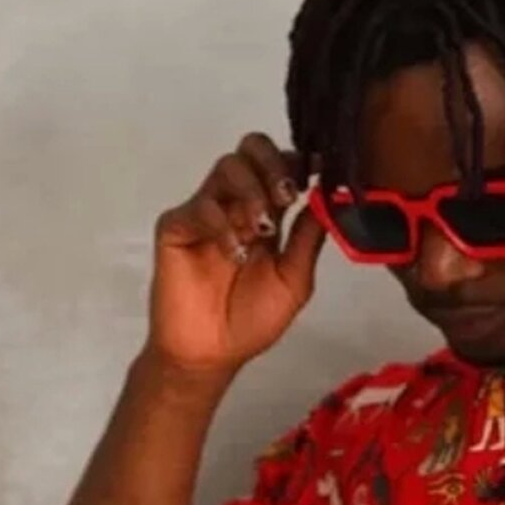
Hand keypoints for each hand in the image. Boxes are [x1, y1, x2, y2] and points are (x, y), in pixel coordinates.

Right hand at [148, 133, 325, 377]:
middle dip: (274, 164)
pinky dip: (222, 226)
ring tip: (261, 229)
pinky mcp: (176, 226)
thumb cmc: (250, 319)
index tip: (320, 170)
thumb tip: (329, 198)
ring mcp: (205, 211)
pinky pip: (199, 207)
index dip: (301, 162)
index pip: (282, 165)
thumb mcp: (294, 280)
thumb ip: (307, 238)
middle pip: (251, 150)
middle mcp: (237, 203)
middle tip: (287, 195)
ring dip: (251, 192)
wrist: (211, 354)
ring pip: (227, 167)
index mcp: (268, 212)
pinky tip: (234, 254)